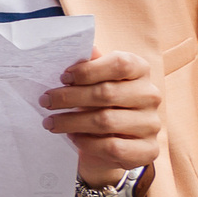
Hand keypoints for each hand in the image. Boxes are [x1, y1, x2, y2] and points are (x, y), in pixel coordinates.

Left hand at [43, 48, 162, 189]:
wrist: (110, 141)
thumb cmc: (99, 103)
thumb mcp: (93, 81)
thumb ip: (89, 65)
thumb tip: (81, 46)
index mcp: (140, 71)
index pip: (121, 63)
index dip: (88, 70)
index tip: (62, 77)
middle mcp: (150, 96)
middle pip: (107, 93)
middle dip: (69, 97)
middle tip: (46, 101)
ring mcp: (151, 124)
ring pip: (106, 121)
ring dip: (71, 121)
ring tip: (50, 122)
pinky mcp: (147, 150)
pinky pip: (113, 147)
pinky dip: (88, 142)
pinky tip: (73, 137)